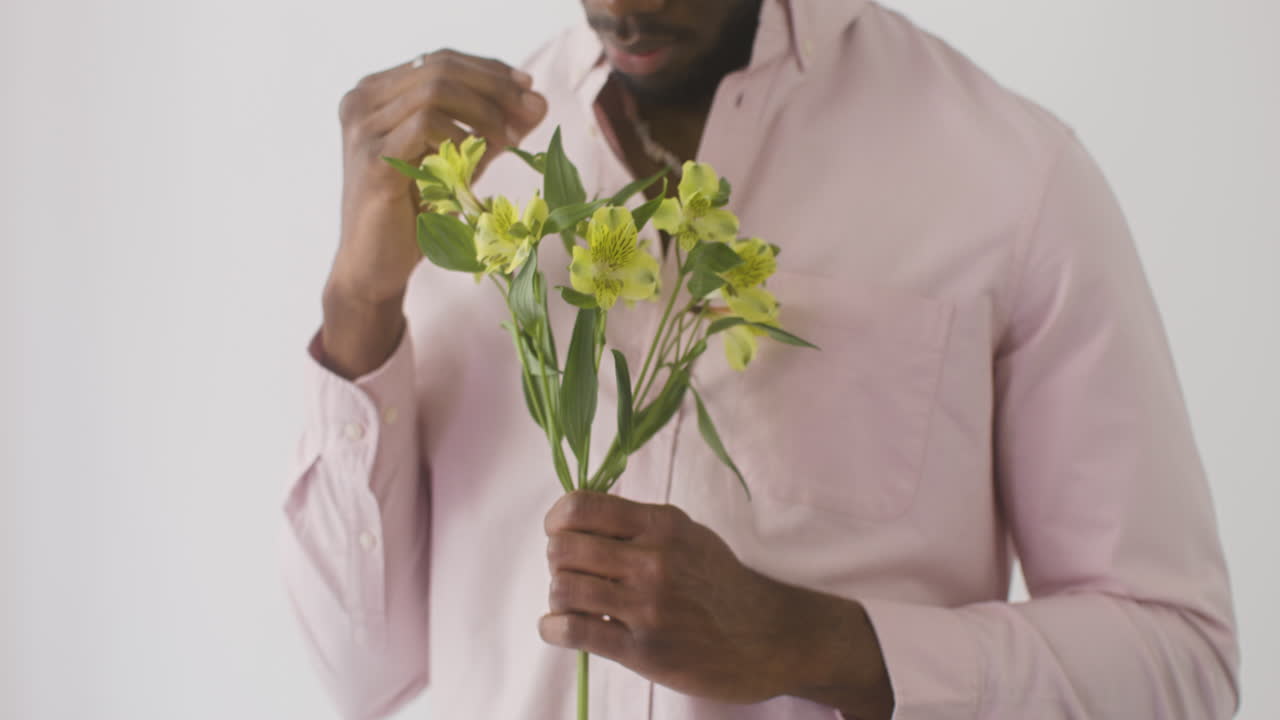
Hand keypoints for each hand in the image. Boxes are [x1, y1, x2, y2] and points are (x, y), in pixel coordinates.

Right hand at [321, 49, 548, 376]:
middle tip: (530, 109)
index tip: (528, 87)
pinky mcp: (375, 160)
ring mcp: (364, 129)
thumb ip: (491, 129)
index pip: (439, 59)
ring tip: (509, 139)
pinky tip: (482, 156)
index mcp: (375, 93)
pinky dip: (463, 135)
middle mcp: (362, 102)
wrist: (375, 266)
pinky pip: (426, 123)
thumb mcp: (458, 161)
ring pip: (436, 89)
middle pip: (440, 67)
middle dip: (494, 87)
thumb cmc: (415, 213)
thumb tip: (537, 101)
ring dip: (484, 110)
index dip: (488, 69)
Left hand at [540, 491, 818, 703]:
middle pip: (563, 548)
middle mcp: (653, 560)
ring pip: (563, 588)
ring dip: (559, 596)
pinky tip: (560, 629)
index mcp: (662, 525)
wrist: (769, 637)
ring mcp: (647, 607)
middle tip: (571, 572)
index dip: (557, 520)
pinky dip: (553, 629)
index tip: (559, 533)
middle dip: (557, 561)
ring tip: (574, 603)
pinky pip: (574, 631)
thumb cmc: (723, 584)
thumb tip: (580, 518)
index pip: (580, 507)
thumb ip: (640, 525)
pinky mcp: (643, 650)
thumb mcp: (690, 535)